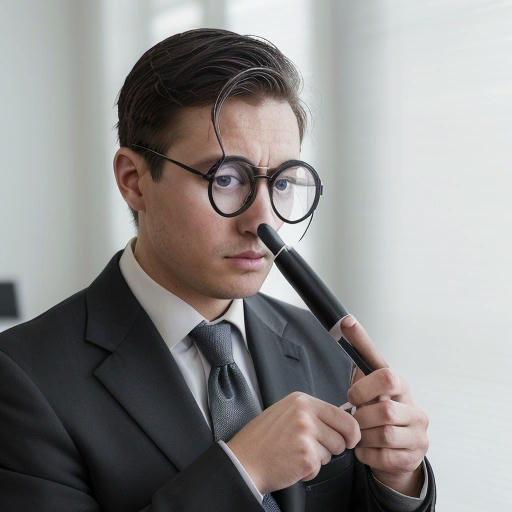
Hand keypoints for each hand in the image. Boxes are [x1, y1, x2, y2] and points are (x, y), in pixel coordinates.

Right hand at [226, 391, 360, 493]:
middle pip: (343, 435)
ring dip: (318, 458)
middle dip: (333, 446)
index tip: (350, 438)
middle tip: (311, 448)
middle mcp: (305, 413)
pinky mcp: (306, 455)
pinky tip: (291, 463)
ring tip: (295, 453)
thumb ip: (311, 413)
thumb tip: (340, 420)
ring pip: (333, 452)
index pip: (343, 415)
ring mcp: (306, 434)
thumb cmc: (262, 439)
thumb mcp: (286, 412)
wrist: (243, 460)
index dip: (351, 431)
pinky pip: (320, 467)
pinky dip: (308, 471)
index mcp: (302, 400)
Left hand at [342, 315, 428, 496]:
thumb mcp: (369, 392)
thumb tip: (347, 326)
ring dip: (363, 436)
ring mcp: (417, 433)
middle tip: (355, 416)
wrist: (398, 456)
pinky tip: (366, 449)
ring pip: (383, 433)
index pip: (384, 370)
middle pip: (383, 407)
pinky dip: (367, 454)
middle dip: (362, 414)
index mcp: (399, 387)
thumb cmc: (378, 418)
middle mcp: (413, 407)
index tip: (348, 348)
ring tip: (360, 434)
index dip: (363, 363)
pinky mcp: (414, 457)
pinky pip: (383, 456)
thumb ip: (361, 369)